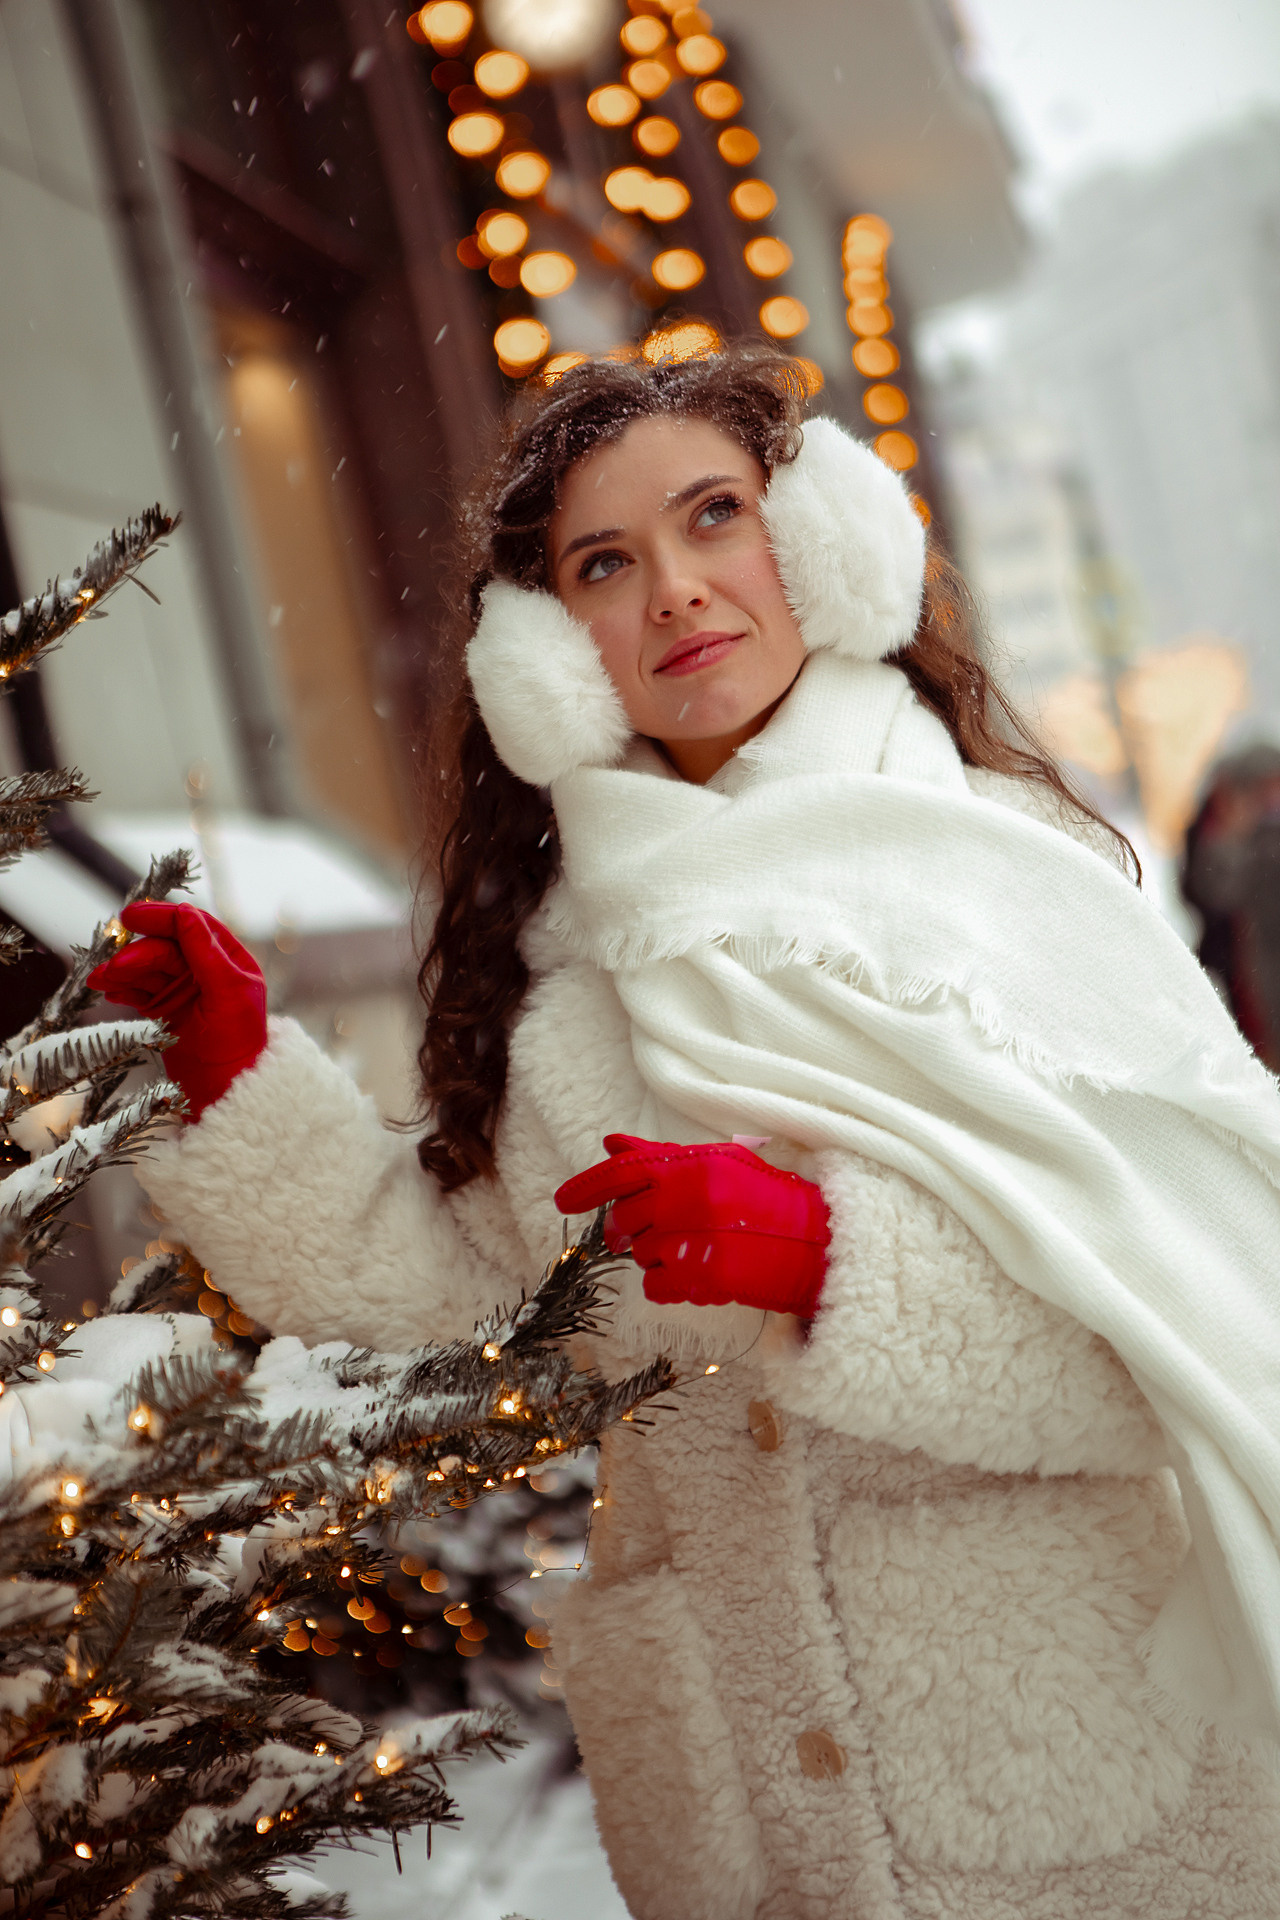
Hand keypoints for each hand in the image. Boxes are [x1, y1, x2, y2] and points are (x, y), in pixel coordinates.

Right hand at [87, 902, 267, 1120]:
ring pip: (147, 969)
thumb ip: (206, 953)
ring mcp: (182, 989)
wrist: (225, 1090)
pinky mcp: (164, 1009)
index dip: (162, 917)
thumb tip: (185, 912)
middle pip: (164, 948)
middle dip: (138, 955)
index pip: (192, 925)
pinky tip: (108, 990)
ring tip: (100, 980)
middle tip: (115, 967)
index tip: (131, 917)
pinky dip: (122, 989)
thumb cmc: (237, 1043)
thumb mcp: (228, 992)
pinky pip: (138, 991)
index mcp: (228, 959)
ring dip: (122, 972)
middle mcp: (204, 969)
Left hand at [554, 1134, 829, 1317]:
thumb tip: (610, 1144)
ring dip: (655, 1257)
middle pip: (625, 1219)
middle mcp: (691, 1198)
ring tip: (691, 1249)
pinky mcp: (706, 1278)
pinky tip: (694, 1273)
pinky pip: (656, 1287)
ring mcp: (697, 1240)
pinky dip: (667, 1285)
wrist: (814, 1243)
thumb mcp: (717, 1163)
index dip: (587, 1186)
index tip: (562, 1201)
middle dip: (627, 1230)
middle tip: (645, 1234)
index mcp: (693, 1164)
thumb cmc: (764, 1199)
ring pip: (640, 1256)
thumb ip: (660, 1156)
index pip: (625, 1172)